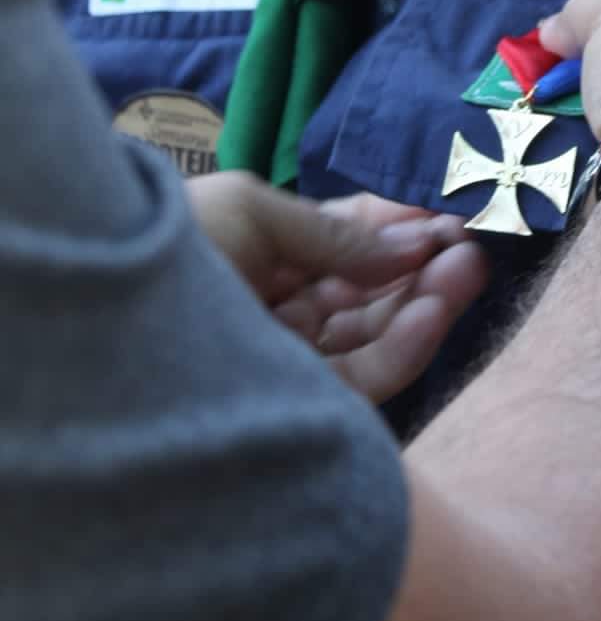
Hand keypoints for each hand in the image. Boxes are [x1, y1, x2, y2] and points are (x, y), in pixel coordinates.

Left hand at [187, 173, 488, 401]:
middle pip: (366, 292)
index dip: (396, 229)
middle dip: (421, 265)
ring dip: (426, 301)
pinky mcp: (299, 408)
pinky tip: (435, 309)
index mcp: (260, 259)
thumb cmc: (177, 241)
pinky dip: (407, 344)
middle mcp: (278, 312)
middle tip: (470, 241)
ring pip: (373, 335)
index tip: (443, 214)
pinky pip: (365, 378)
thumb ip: (336, 233)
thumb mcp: (253, 212)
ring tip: (468, 265)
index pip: (343, 246)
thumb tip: (413, 244)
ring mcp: (288, 361)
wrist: (111, 324)